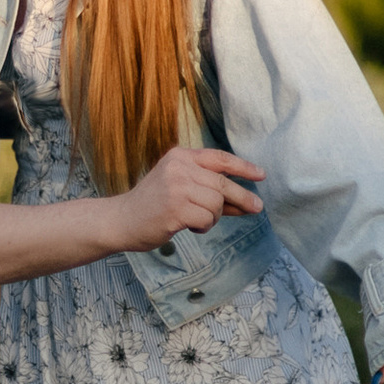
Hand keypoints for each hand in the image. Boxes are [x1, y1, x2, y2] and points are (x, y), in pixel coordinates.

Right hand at [116, 146, 265, 248]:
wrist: (121, 220)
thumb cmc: (153, 205)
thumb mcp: (178, 185)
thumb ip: (206, 187)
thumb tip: (244, 200)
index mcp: (180, 157)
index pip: (219, 158)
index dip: (242, 166)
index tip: (261, 175)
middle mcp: (179, 168)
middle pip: (223, 184)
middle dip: (242, 198)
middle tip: (257, 208)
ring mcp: (176, 188)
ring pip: (217, 204)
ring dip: (214, 217)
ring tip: (198, 220)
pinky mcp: (175, 209)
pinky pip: (207, 219)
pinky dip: (204, 226)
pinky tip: (191, 227)